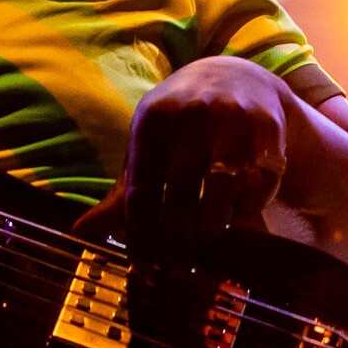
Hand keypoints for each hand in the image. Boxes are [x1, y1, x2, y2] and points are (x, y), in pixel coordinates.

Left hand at [80, 57, 294, 332]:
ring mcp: (232, 117)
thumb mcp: (147, 147)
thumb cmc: (180, 125)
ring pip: (222, 189)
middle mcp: (191, 113)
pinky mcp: (269, 126)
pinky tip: (239, 214)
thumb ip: (121, 193)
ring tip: (206, 239)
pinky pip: (261, 181)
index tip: (142, 266)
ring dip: (213, 224)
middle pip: (180, 193)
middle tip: (176, 269)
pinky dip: (250, 205)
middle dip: (177, 240)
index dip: (141, 233)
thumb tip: (79, 233)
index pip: (141, 188)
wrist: (236, 78)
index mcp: (153, 119)